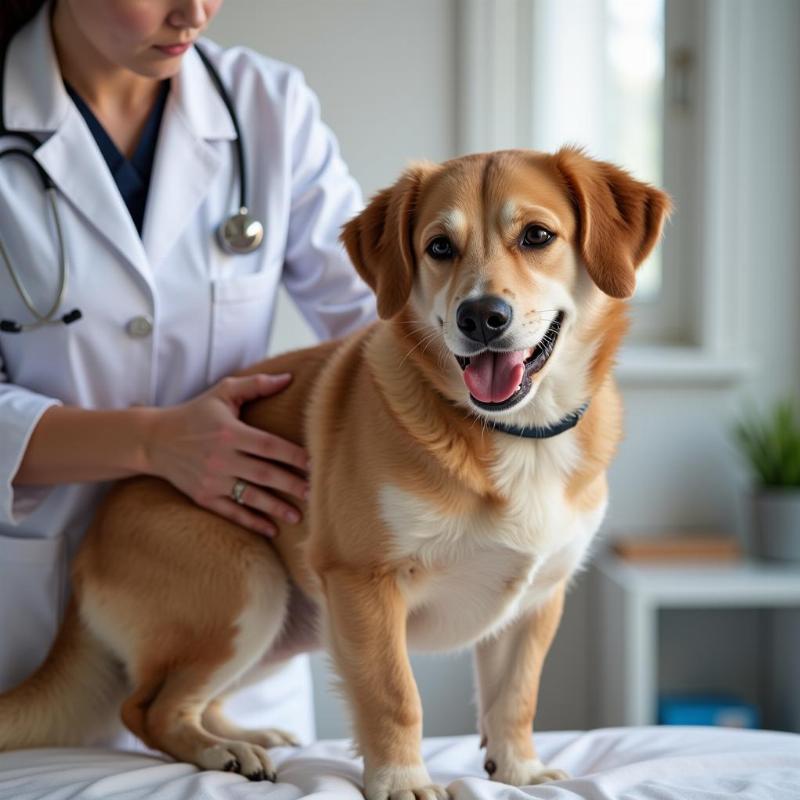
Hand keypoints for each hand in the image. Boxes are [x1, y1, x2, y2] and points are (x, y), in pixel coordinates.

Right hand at [145, 373, 308, 536]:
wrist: (154, 440)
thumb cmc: (195, 413)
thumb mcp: (223, 392)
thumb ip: (256, 384)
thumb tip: (289, 378)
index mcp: (230, 433)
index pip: (269, 446)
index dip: (293, 455)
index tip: (315, 462)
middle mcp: (221, 458)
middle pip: (264, 474)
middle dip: (291, 484)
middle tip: (314, 492)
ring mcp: (211, 480)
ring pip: (250, 497)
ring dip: (276, 508)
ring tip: (299, 515)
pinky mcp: (203, 497)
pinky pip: (231, 513)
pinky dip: (252, 522)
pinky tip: (271, 529)